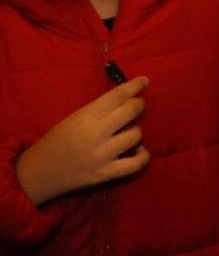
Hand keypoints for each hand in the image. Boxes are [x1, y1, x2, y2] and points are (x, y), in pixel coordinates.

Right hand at [14, 78, 150, 205]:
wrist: (36, 174)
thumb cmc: (55, 142)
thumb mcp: (73, 119)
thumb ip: (98, 110)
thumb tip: (127, 100)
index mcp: (85, 117)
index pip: (117, 95)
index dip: (135, 86)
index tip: (144, 81)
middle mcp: (95, 134)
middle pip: (131, 111)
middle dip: (138, 105)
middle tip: (136, 107)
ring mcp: (102, 155)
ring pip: (136, 135)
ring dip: (136, 132)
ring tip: (127, 133)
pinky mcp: (106, 174)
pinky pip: (137, 163)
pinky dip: (143, 156)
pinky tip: (138, 151)